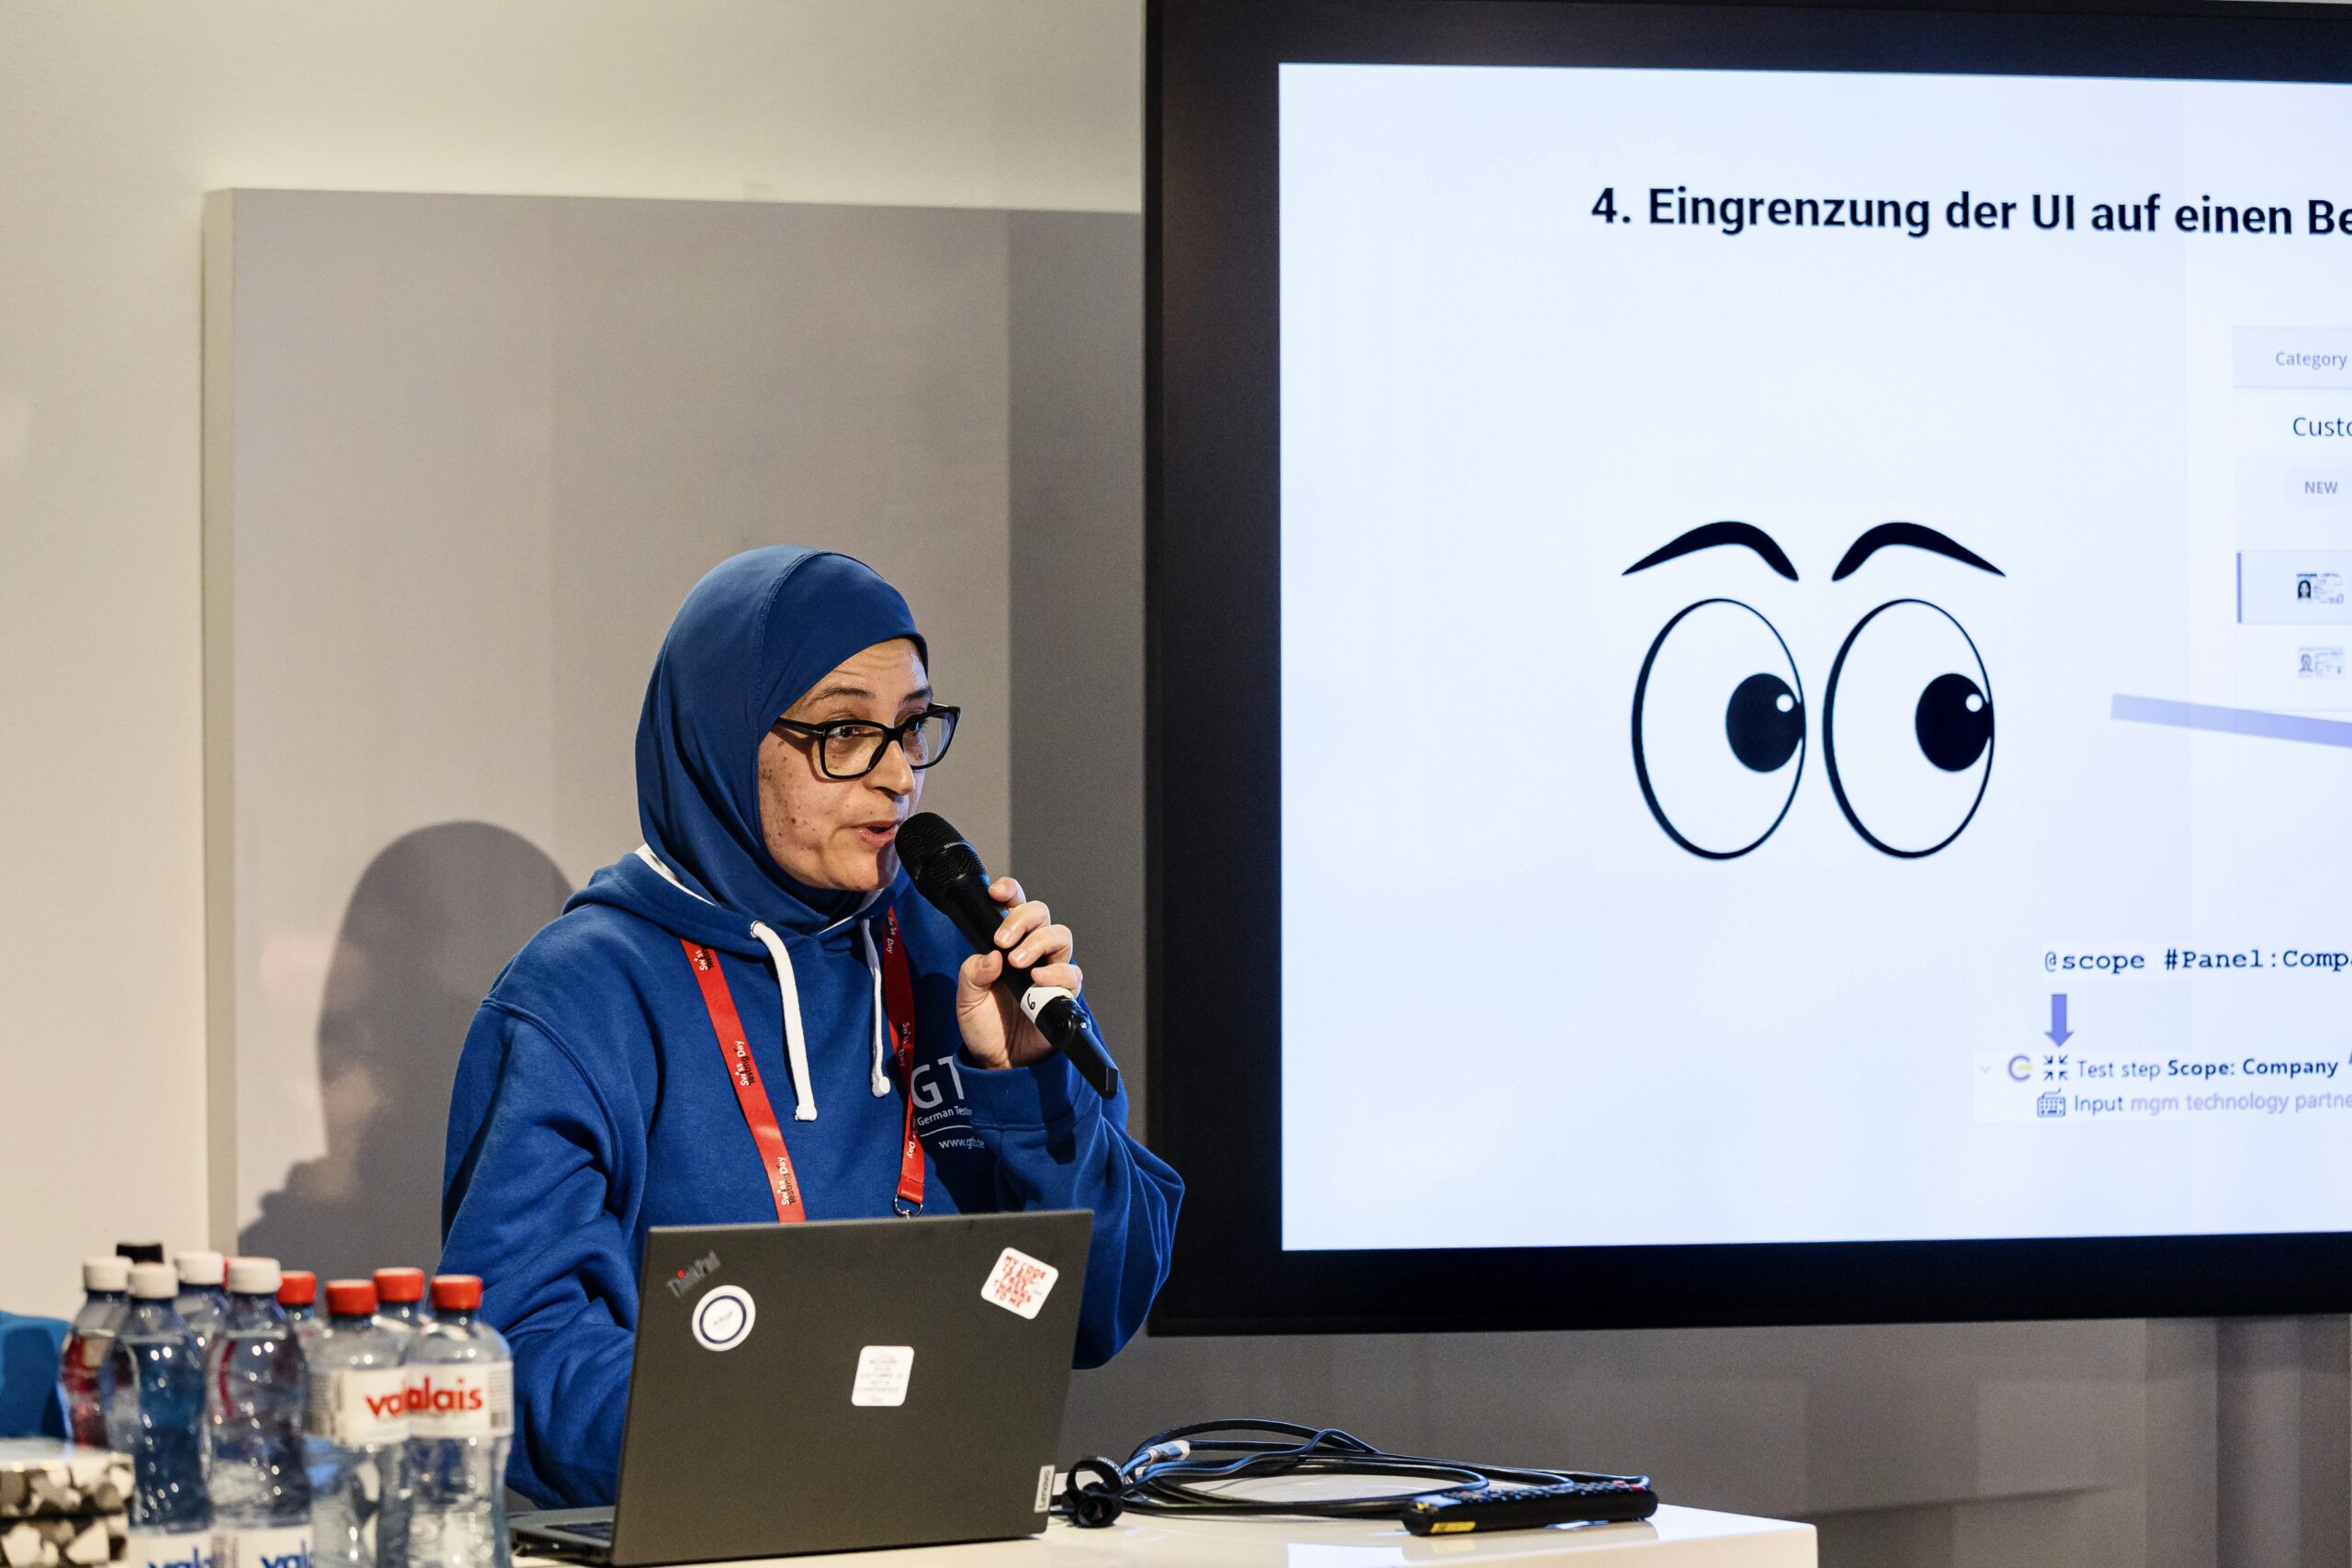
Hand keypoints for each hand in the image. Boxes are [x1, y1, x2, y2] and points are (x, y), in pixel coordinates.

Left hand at [954, 877, 1081, 1070]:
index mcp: (1007, 943)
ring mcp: (1050, 970)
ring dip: (1040, 942)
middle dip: (1022, 919)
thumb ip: (972, 973)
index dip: (1010, 892)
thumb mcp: (966, 998)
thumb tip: (992, 957)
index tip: (997, 894)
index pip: (1014, 906)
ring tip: (1018, 962)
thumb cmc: (985, 1024)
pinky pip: (1071, 974)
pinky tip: (1037, 980)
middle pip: (1041, 914)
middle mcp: (1032, 951)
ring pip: (1060, 936)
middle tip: (1003, 941)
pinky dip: (1056, 972)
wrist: (999, 1061)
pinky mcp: (1064, 993)